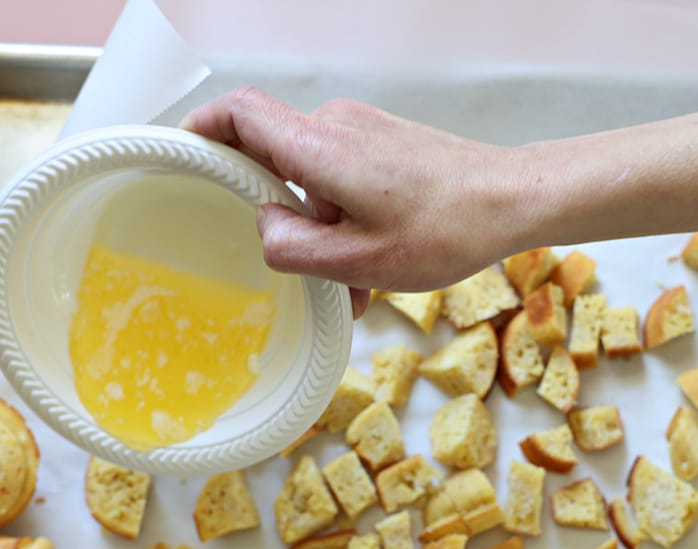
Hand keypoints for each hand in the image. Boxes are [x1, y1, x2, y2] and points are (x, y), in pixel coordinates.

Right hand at [181, 87, 526, 315]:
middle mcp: (335, 127)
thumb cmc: (445, 229)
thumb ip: (290, 246)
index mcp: (318, 148)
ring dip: (321, 230)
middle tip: (293, 264)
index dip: (201, 131)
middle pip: (273, 157)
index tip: (185, 158)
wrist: (513, 200)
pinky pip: (343, 178)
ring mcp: (362, 131)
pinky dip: (346, 220)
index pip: (237, 114)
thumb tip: (264, 226)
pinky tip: (374, 265)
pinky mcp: (385, 143)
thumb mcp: (357, 261)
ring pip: (313, 178)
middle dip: (277, 215)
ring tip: (353, 285)